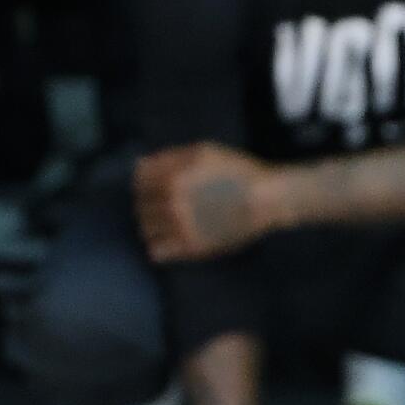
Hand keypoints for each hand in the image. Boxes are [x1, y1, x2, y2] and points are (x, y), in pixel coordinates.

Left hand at [134, 144, 287, 262]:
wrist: (265, 200)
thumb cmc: (238, 171)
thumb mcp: (204, 152)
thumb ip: (169, 157)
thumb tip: (139, 166)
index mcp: (172, 178)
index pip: (138, 182)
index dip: (145, 182)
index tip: (156, 184)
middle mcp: (172, 204)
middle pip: (140, 206)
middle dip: (148, 203)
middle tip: (165, 203)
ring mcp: (180, 228)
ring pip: (145, 230)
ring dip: (151, 224)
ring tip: (169, 221)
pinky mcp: (191, 248)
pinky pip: (157, 252)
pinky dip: (158, 245)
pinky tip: (171, 239)